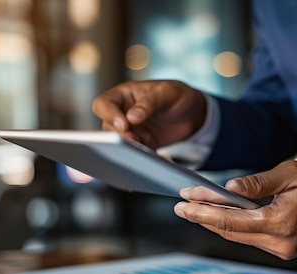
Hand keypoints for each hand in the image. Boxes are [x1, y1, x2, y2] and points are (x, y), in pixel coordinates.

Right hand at [92, 80, 206, 149]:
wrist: (192, 113)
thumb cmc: (177, 95)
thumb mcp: (166, 93)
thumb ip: (149, 103)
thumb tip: (131, 117)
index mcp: (123, 95)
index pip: (104, 104)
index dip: (109, 114)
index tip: (123, 124)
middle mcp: (122, 113)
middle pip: (108, 127)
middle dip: (119, 135)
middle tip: (133, 140)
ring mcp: (131, 130)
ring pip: (120, 142)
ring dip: (128, 147)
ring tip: (142, 150)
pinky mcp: (141, 144)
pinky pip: (135, 152)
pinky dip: (140, 156)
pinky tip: (149, 157)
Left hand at [174, 160, 296, 259]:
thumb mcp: (292, 173)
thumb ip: (259, 183)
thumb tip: (230, 189)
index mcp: (281, 221)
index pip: (232, 219)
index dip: (204, 211)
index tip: (183, 202)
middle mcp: (279, 242)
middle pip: (230, 231)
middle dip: (202, 218)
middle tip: (180, 206)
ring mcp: (281, 249)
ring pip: (237, 237)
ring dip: (214, 223)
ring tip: (193, 209)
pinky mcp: (282, 249)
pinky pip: (249, 238)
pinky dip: (232, 227)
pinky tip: (219, 216)